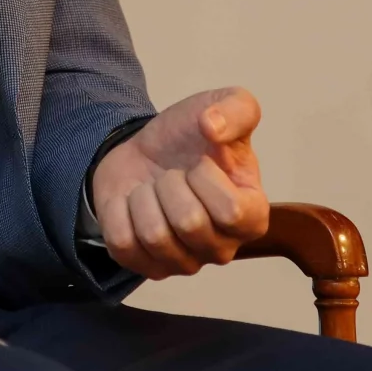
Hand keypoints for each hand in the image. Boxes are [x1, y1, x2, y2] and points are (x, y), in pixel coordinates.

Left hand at [91, 87, 270, 278]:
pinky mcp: (144, 265)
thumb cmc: (192, 137)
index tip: (201, 163)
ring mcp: (184, 263)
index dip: (206, 178)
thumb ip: (237, 108)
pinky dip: (119, 212)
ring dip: (144, 198)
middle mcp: (222, 248)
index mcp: (253, 217)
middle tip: (172, 174)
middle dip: (170, 183)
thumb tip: (213, 128)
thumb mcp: (224, 105)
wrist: (146, 149)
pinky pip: (123, 244)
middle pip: (189, 223)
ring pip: (154, 236)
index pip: (232, 212)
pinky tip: (134, 203)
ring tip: (153, 188)